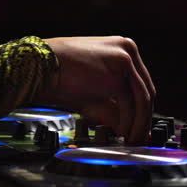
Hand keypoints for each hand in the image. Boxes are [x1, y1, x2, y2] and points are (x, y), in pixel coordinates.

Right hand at [35, 36, 154, 145]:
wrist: (40, 65)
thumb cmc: (59, 73)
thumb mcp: (92, 88)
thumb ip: (113, 104)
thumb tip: (128, 126)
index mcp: (122, 46)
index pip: (141, 81)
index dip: (142, 106)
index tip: (140, 124)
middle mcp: (127, 49)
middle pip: (146, 89)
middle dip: (144, 117)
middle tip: (139, 136)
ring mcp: (125, 59)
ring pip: (142, 98)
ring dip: (138, 123)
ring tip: (131, 139)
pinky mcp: (118, 74)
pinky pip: (130, 104)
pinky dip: (128, 122)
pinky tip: (121, 132)